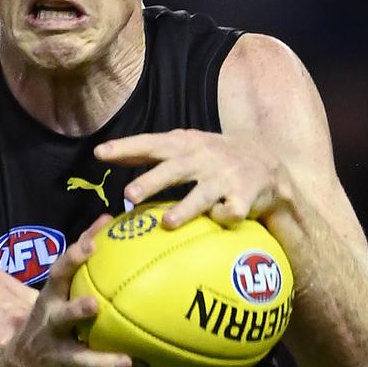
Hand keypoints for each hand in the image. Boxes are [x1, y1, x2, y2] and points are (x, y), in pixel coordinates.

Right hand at [0, 215, 139, 366]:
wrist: (21, 366)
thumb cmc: (50, 314)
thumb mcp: (58, 287)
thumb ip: (80, 256)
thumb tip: (109, 218)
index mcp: (49, 299)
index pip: (58, 274)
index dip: (73, 259)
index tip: (92, 246)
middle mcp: (50, 325)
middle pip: (62, 318)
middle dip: (77, 311)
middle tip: (95, 306)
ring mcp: (57, 354)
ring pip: (80, 359)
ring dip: (103, 362)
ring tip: (128, 363)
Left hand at [95, 129, 290, 228]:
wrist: (267, 165)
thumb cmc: (212, 158)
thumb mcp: (183, 147)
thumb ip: (147, 151)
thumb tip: (103, 153)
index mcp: (184, 145)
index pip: (150, 143)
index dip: (125, 147)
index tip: (100, 153)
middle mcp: (203, 158)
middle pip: (174, 169)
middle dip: (151, 181)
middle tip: (128, 195)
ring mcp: (225, 177)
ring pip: (203, 194)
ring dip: (185, 208)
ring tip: (167, 222)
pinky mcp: (245, 196)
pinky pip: (232, 210)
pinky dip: (224, 217)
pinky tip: (218, 221)